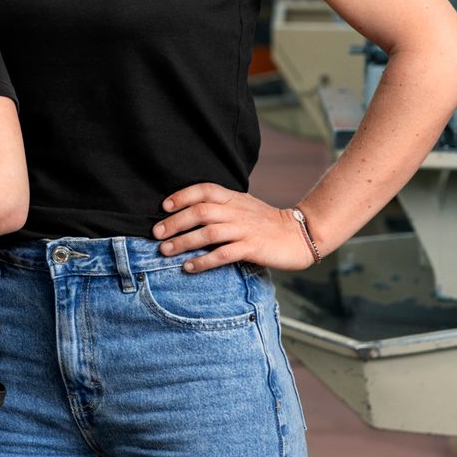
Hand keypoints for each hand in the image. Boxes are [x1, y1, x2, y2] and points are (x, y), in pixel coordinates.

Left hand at [153, 183, 316, 271]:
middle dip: (174, 222)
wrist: (300, 235)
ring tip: (165, 251)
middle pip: (200, 212)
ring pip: (208, 233)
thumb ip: (220, 206)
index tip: (163, 206)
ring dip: (183, 242)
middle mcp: (237, 211)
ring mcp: (245, 230)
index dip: (182, 196)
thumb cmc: (266, 222)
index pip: (204, 190)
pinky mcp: (252, 248)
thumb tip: (188, 211)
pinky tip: (189, 267)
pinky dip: (203, 261)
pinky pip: (223, 254)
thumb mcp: (243, 206)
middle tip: (155, 233)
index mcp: (233, 198)